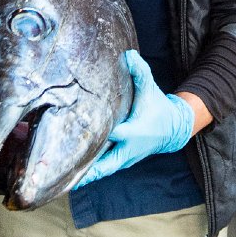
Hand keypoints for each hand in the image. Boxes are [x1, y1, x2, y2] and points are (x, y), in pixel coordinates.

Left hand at [73, 49, 194, 187]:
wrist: (174, 128)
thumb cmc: (158, 106)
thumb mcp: (151, 88)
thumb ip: (140, 72)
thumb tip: (128, 55)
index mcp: (134, 131)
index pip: (113, 134)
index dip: (96, 134)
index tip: (76, 135)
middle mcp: (128, 149)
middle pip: (105, 163)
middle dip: (87, 170)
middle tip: (65, 175)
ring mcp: (126, 158)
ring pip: (103, 170)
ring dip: (85, 176)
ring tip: (61, 181)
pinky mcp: (122, 161)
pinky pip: (104, 169)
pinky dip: (90, 174)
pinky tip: (71, 178)